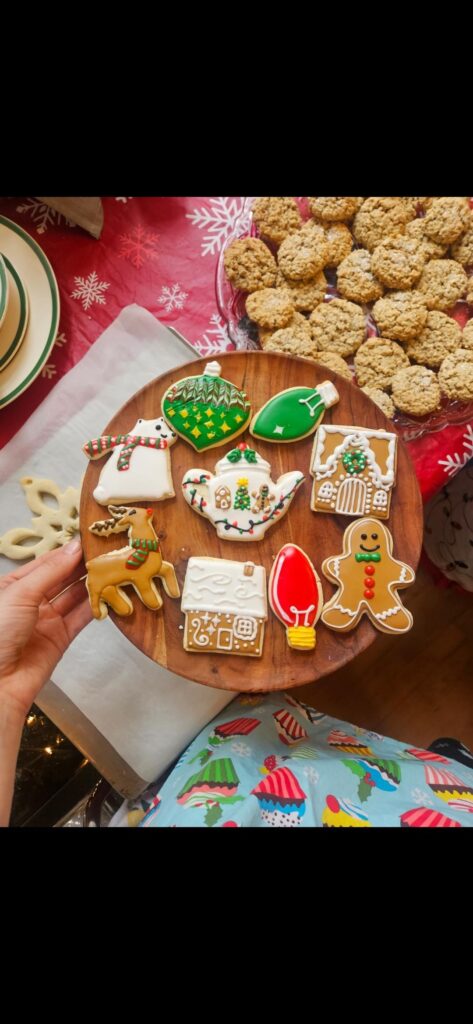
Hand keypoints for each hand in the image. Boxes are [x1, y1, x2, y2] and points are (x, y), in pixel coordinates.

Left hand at [0, 540, 91, 824]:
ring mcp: (46, 620)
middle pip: (63, 578)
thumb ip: (52, 570)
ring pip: (75, 597)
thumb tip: (75, 547)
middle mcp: (31, 601)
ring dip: (94, 584)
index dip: (69, 551)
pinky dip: (97, 606)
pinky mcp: (60, 639)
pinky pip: (81, 618)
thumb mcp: (20, 593)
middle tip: (111, 551)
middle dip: (84, 565)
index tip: (93, 539)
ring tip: (116, 568)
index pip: (48, 562)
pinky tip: (112, 594)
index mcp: (14, 585)